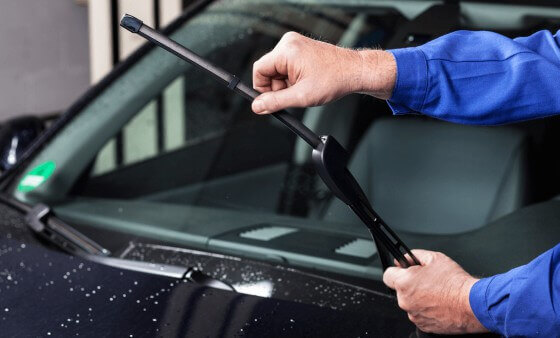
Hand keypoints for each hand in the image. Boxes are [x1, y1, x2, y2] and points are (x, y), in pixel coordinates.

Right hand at [251, 32, 396, 113]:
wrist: (354, 71)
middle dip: (278, 87)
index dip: (263, 89)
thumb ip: (276, 102)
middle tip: (294, 95)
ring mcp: (295, 44)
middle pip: (268, 71)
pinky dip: (293, 78)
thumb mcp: (301, 97)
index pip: (259, 70)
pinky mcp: (300, 48)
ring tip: (304, 88)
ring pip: (277, 70)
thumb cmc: (334, 79)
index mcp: (286, 51)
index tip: (271, 100)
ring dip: (286, 83)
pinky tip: (306, 82)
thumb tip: (257, 106)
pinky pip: (287, 66)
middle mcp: (289, 43)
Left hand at [383, 249, 487, 333]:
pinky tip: (439, 303)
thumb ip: (414, 255)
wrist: (472, 304)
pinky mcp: (423, 325)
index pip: (387, 275)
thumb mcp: (434, 258)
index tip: (403, 269)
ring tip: (437, 292)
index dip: (396, 270)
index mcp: (404, 283)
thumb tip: (406, 258)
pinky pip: (420, 314)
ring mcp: (414, 315)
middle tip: (427, 280)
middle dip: (410, 284)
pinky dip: (427, 309)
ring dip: (419, 297)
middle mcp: (405, 301)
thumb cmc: (455, 283)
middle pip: (400, 290)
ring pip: (410, 302)